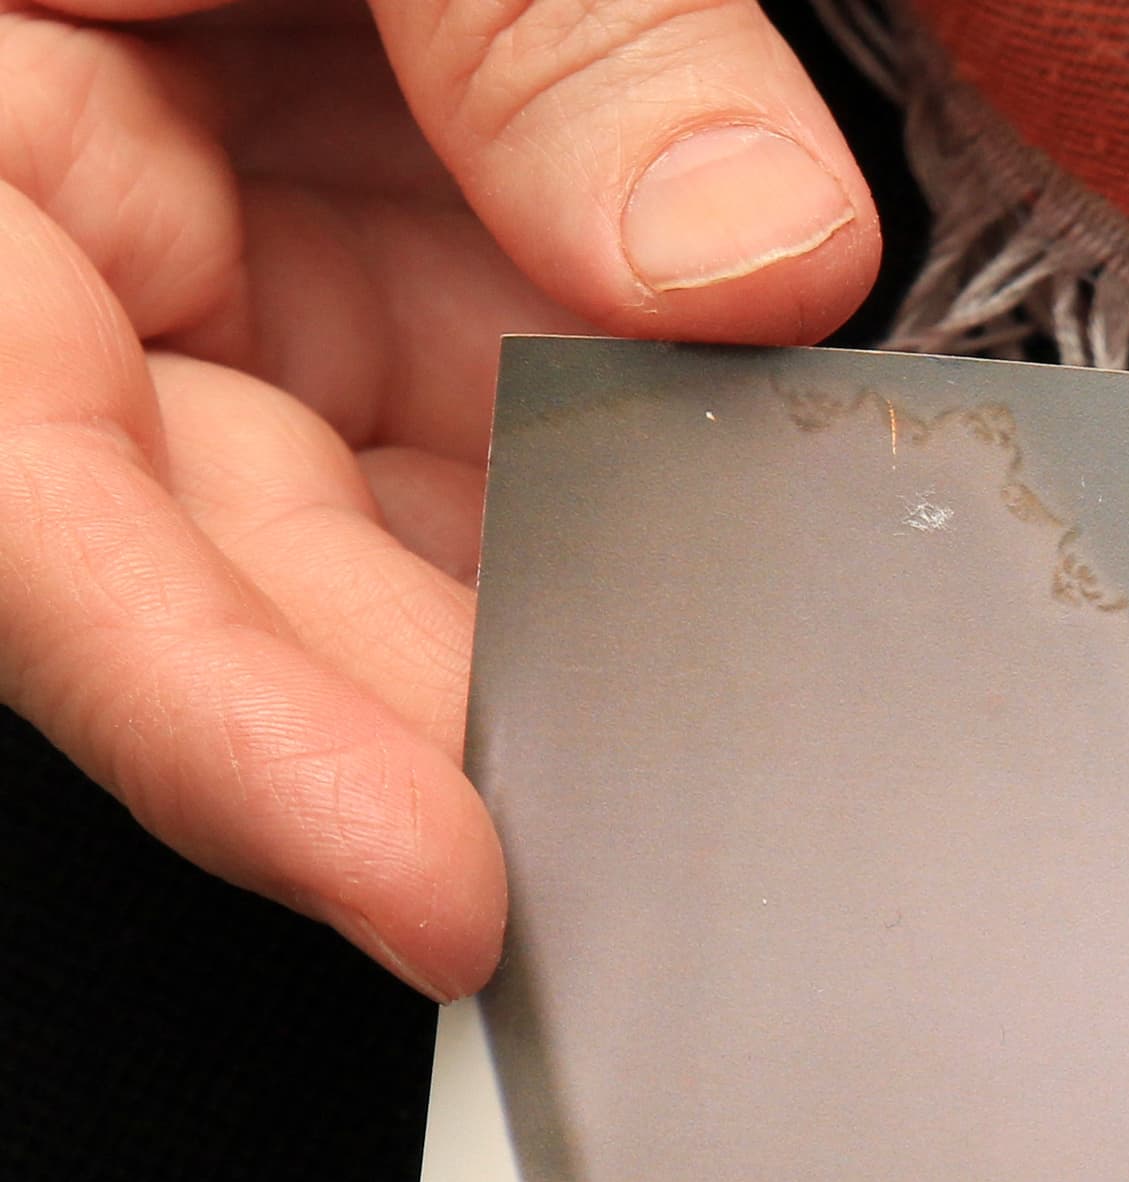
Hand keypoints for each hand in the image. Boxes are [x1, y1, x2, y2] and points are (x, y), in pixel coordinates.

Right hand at [0, 0, 879, 998]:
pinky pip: (483, 372)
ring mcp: (202, 233)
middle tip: (720, 792)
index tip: (444, 884)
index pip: (43, 533)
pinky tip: (771, 481)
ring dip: (592, 577)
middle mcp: (52, 243)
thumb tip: (745, 247)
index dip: (234, 738)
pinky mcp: (339, 213)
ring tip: (791, 646)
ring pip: (393, 492)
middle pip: (247, 565)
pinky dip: (631, 435)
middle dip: (481, 689)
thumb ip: (537, 18)